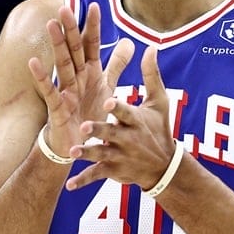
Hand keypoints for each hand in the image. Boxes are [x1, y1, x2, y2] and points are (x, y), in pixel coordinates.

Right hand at [28, 2, 133, 155]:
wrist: (79, 144)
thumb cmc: (90, 112)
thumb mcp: (107, 86)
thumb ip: (117, 64)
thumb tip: (129, 41)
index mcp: (90, 72)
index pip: (92, 45)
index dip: (93, 27)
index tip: (96, 5)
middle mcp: (77, 78)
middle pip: (74, 50)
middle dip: (71, 29)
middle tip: (64, 7)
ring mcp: (66, 91)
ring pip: (62, 65)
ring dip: (57, 45)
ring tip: (51, 25)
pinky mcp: (58, 108)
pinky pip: (49, 91)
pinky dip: (41, 78)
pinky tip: (33, 62)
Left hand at [65, 46, 177, 190]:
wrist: (163, 166)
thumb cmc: (158, 128)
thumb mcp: (159, 102)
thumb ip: (151, 75)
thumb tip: (151, 47)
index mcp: (136, 120)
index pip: (127, 111)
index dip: (118, 107)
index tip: (108, 100)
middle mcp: (128, 138)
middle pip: (111, 133)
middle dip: (99, 130)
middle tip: (84, 125)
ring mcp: (119, 156)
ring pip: (101, 154)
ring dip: (87, 154)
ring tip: (73, 152)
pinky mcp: (113, 170)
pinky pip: (96, 176)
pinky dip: (83, 181)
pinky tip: (69, 186)